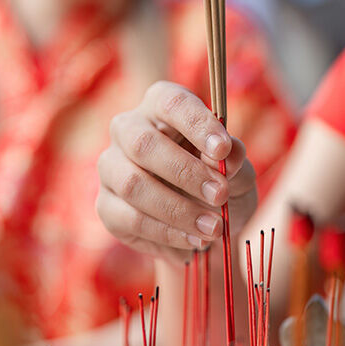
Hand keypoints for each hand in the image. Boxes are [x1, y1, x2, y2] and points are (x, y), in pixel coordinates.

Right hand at [97, 81, 256, 262]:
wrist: (204, 229)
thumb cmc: (218, 184)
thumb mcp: (238, 172)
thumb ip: (235, 161)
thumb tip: (228, 156)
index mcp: (161, 106)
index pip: (171, 103)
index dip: (197, 124)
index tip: (223, 150)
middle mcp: (127, 129)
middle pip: (143, 143)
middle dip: (185, 172)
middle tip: (220, 195)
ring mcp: (111, 167)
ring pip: (133, 184)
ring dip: (177, 210)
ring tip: (213, 229)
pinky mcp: (106, 206)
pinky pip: (131, 219)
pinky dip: (167, 233)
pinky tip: (193, 242)